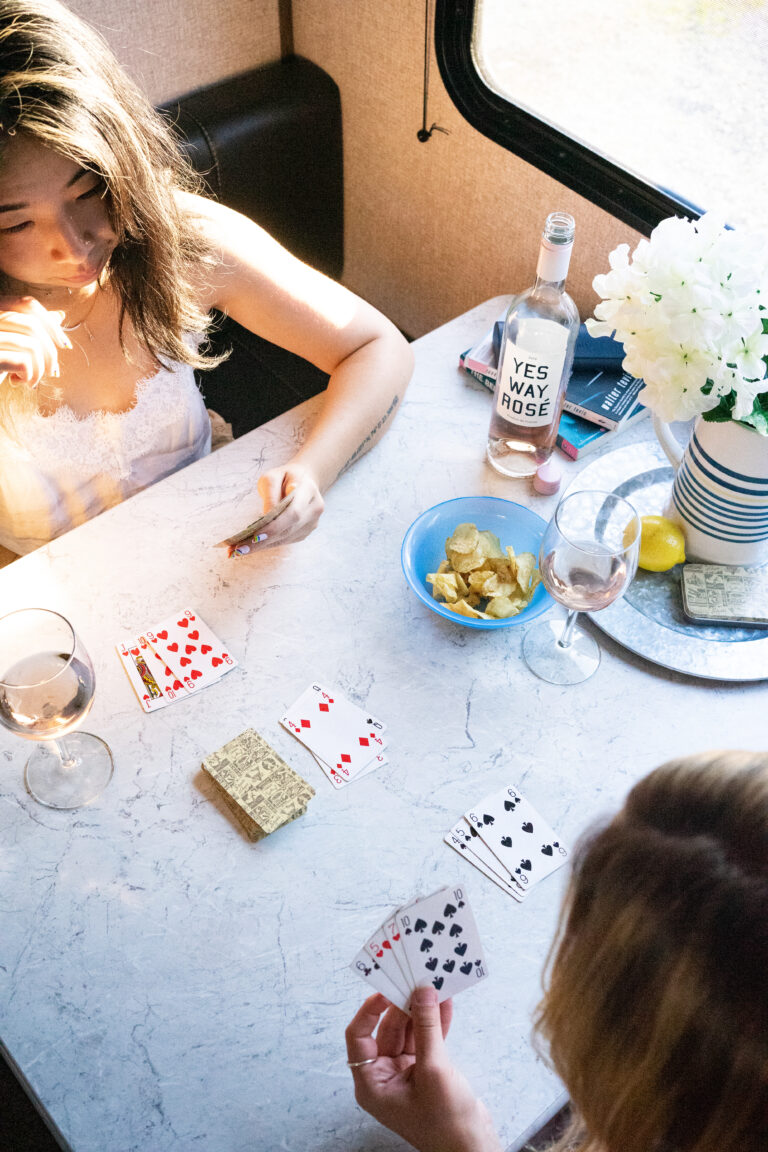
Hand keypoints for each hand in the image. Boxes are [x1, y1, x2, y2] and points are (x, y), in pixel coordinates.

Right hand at [0, 296, 70, 388]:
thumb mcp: (12, 345)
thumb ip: (30, 330)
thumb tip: (59, 315)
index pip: (27, 304)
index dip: (51, 323)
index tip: (64, 345)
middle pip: (33, 325)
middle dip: (50, 351)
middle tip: (51, 372)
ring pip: (32, 344)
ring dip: (40, 368)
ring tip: (31, 380)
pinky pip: (24, 361)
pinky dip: (31, 375)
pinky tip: (20, 383)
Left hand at [232, 461, 324, 552]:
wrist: (304, 480)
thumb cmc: (285, 477)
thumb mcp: (273, 476)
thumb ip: (270, 495)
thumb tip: (265, 517)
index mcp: (308, 491)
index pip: (293, 512)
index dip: (275, 526)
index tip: (254, 535)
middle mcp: (314, 509)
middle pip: (289, 529)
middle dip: (263, 540)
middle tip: (239, 549)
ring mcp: (312, 522)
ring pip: (286, 538)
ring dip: (262, 546)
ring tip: (239, 550)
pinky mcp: (305, 531)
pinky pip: (286, 541)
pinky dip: (268, 544)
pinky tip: (251, 547)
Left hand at [345, 988, 502, 1151]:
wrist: (472, 1147)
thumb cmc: (446, 1122)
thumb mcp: (434, 1070)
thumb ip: (427, 1027)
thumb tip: (423, 991)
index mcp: (372, 1083)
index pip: (359, 1036)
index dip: (370, 1010)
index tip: (386, 989)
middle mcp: (384, 1076)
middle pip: (388, 1029)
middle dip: (404, 1005)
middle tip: (416, 979)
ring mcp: (405, 1073)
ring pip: (410, 1031)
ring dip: (423, 1010)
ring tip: (435, 984)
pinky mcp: (426, 1072)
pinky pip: (426, 1040)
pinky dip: (436, 1023)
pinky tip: (446, 1004)